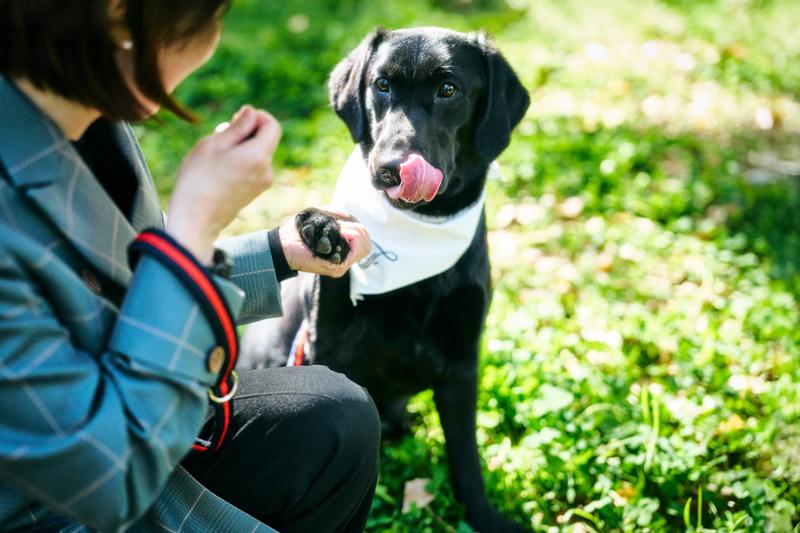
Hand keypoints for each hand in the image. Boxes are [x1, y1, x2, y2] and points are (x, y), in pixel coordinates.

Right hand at [166, 106, 281, 261]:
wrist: (195, 219)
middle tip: (220, 134)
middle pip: (266, 139)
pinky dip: (242, 161)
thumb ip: (238, 126)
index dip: (257, 116)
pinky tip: (220, 168)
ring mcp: (263, 183)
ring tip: (216, 154)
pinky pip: (254, 167)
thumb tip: (252, 112)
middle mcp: (267, 171)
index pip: (272, 125)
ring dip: (242, 146)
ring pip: (258, 153)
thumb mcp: (213, 144)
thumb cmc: (198, 179)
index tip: (236, 117)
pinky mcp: (255, 192)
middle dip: (247, 131)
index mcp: (258, 156)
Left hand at [278, 210, 370, 277]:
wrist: (283, 244)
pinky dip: (347, 237)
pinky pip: (354, 250)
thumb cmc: (300, 230)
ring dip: (351, 232)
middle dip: (357, 230)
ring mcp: (341, 265)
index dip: (358, 229)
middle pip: (367, 243)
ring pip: (363, 245)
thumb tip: (351, 217)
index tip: (342, 224)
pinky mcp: (336, 268)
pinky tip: (334, 236)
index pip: (365, 241)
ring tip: (336, 231)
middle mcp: (344, 260)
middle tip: (339, 227)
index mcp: (342, 249)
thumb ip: (339, 215)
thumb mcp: (323, 217)